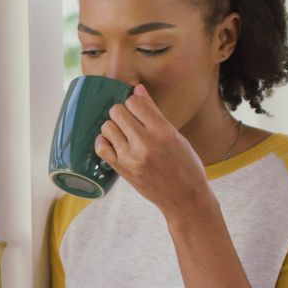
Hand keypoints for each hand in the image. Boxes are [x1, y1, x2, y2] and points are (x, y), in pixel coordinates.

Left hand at [95, 84, 212, 217]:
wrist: (185, 198)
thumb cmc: (186, 166)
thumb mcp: (176, 136)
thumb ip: (154, 112)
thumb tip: (138, 89)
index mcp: (163, 131)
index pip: (136, 101)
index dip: (135, 103)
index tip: (139, 111)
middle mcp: (145, 142)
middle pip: (118, 111)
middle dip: (123, 113)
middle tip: (130, 123)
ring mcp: (131, 157)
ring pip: (107, 126)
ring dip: (113, 127)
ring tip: (123, 134)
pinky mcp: (121, 169)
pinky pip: (101, 147)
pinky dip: (104, 142)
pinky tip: (113, 143)